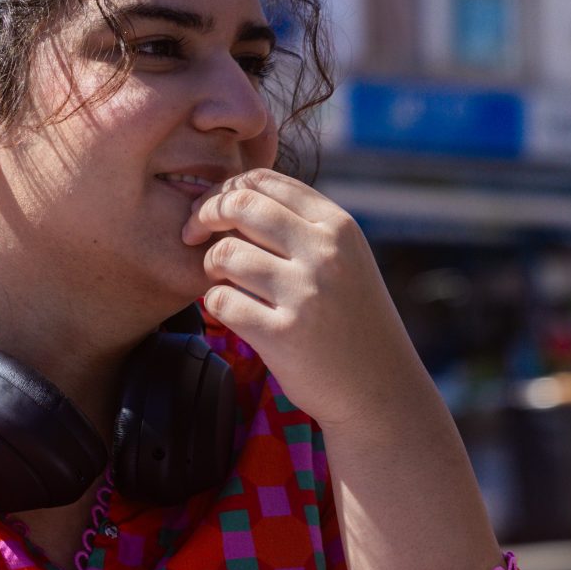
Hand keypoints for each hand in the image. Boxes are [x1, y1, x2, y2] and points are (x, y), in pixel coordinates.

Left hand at [183, 170, 425, 432]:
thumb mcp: (345, 259)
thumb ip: (301, 225)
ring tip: (223, 281)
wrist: (380, 389)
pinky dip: (216, 304)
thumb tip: (235, 192)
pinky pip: (220, 301)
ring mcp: (304, 294)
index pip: (264, 181)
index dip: (224, 190)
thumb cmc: (351, 319)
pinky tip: (233, 311)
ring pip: (224, 254)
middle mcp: (324, 254)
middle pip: (238, 207)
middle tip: (191, 236)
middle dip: (203, 216)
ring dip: (210, 267)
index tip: (210, 211)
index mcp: (338, 226)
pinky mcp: (282, 335)